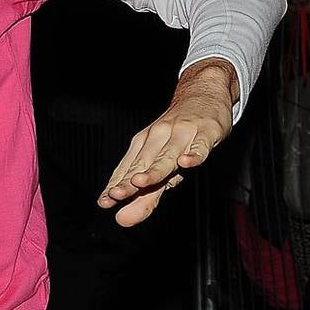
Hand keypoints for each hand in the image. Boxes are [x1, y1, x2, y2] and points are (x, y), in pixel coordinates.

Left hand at [97, 59, 236, 226]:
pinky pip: (199, 145)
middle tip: (115, 197)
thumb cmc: (179, 132)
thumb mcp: (163, 160)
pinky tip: (186, 162)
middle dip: (128, 182)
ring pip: (167, 156)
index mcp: (144, 145)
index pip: (127, 169)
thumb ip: (148, 191)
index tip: (104, 202)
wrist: (203, 94)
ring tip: (139, 182)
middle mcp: (159, 139)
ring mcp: (182, 134)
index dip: (116, 186)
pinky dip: (193, 154)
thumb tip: (126, 216)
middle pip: (143, 164)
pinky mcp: (206, 132)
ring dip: (154, 170)